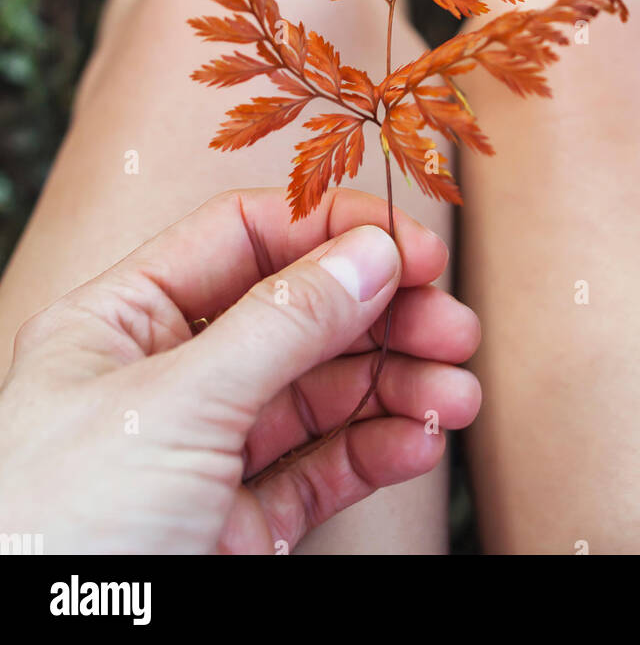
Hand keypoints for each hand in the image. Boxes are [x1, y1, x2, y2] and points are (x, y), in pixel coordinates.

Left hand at [0, 188, 480, 553]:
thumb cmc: (56, 533)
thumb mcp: (174, 406)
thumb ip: (281, 324)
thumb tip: (369, 254)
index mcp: (122, 321)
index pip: (243, 239)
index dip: (332, 234)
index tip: (411, 248)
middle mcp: (166, 377)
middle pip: (297, 315)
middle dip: (381, 317)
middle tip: (452, 329)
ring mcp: (204, 453)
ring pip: (320, 395)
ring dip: (396, 387)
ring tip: (456, 396)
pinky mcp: (235, 524)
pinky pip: (320, 469)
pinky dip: (376, 452)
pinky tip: (419, 441)